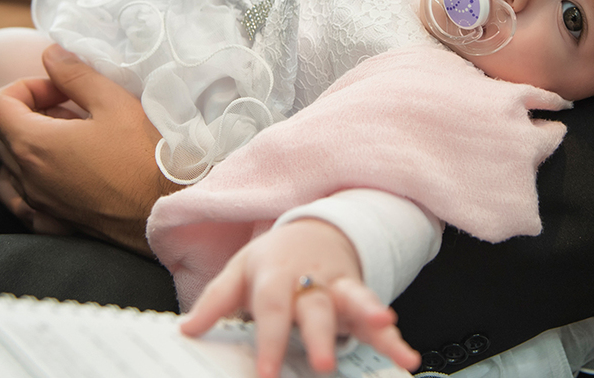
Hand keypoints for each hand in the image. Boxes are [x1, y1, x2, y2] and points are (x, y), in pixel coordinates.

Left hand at [0, 44, 177, 253]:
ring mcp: (38, 205)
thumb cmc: (144, 155)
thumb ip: (75, 75)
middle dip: (29, 112)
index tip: (60, 90)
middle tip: (70, 108)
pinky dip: (29, 182)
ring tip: (68, 139)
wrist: (169, 207)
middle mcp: (26, 179)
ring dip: (30, 146)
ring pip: (9, 169)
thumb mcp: (114, 102)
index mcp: (34, 145)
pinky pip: (22, 202)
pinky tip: (58, 174)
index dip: (25, 87)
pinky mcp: (54, 224)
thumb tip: (51, 55)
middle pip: (0, 135)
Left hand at [180, 219, 420, 377]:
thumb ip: (215, 300)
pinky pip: (377, 316)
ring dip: (370, 317)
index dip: (269, 339)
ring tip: (385, 332)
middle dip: (321, 335)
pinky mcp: (359, 299)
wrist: (315, 230)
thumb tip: (188, 328)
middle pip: (317, 308)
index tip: (266, 373)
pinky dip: (392, 335)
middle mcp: (311, 281)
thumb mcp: (240, 270)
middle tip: (322, 364)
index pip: (272, 308)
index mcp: (278, 275)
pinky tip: (405, 354)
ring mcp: (339, 288)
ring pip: (355, 301)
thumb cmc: (275, 259)